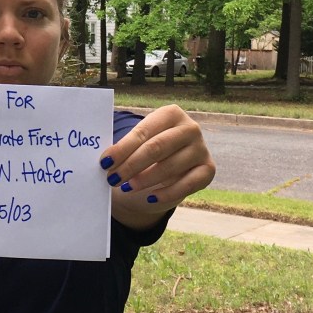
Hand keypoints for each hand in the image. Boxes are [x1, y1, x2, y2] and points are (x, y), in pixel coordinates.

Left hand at [100, 106, 214, 220]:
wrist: (170, 168)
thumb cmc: (148, 151)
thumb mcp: (138, 144)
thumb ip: (126, 148)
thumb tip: (106, 160)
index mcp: (171, 114)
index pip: (143, 132)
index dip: (122, 148)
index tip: (105, 162)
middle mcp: (190, 128)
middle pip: (157, 148)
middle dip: (131, 165)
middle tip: (112, 178)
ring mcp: (201, 149)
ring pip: (170, 167)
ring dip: (145, 179)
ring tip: (126, 187)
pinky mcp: (208, 170)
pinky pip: (186, 185)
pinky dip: (166, 193)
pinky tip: (149, 197)